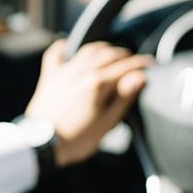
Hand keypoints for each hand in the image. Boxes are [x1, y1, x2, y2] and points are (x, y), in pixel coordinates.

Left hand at [25, 39, 151, 166]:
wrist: (41, 145)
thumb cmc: (75, 139)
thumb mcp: (106, 123)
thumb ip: (123, 97)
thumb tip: (139, 77)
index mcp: (97, 84)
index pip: (125, 67)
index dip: (140, 63)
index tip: (150, 63)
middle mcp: (81, 72)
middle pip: (108, 54)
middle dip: (124, 54)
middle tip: (133, 60)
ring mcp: (64, 71)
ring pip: (87, 50)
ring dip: (102, 48)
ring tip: (111, 53)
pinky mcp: (50, 75)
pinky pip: (56, 53)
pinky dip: (65, 47)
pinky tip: (71, 47)